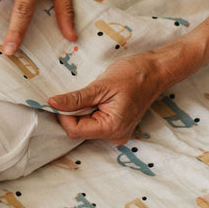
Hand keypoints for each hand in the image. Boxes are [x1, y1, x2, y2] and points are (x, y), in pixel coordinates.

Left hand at [48, 42, 198, 144]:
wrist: (155, 71)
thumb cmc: (132, 75)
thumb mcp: (101, 85)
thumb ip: (76, 99)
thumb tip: (53, 104)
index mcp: (111, 128)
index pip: (74, 131)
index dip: (63, 115)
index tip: (61, 98)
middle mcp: (115, 136)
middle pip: (79, 130)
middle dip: (73, 112)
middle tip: (81, 92)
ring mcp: (117, 133)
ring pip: (85, 126)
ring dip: (82, 110)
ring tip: (94, 94)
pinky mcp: (116, 126)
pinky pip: (94, 122)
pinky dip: (90, 110)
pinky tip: (98, 98)